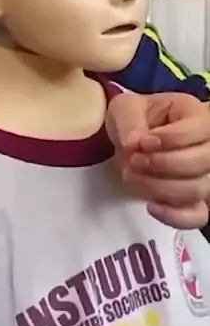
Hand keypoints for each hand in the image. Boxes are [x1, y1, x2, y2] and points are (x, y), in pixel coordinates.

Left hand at [106, 92, 209, 229]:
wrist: (129, 140)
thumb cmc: (132, 118)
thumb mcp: (124, 108)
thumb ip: (129, 121)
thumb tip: (135, 143)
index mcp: (194, 114)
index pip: (199, 129)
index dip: (172, 139)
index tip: (142, 142)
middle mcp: (208, 145)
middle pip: (203, 162)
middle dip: (164, 164)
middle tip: (134, 161)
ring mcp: (204, 175)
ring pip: (199, 189)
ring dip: (161, 187)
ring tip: (132, 176)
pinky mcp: (194, 200)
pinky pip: (198, 216)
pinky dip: (175, 216)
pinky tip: (151, 206)